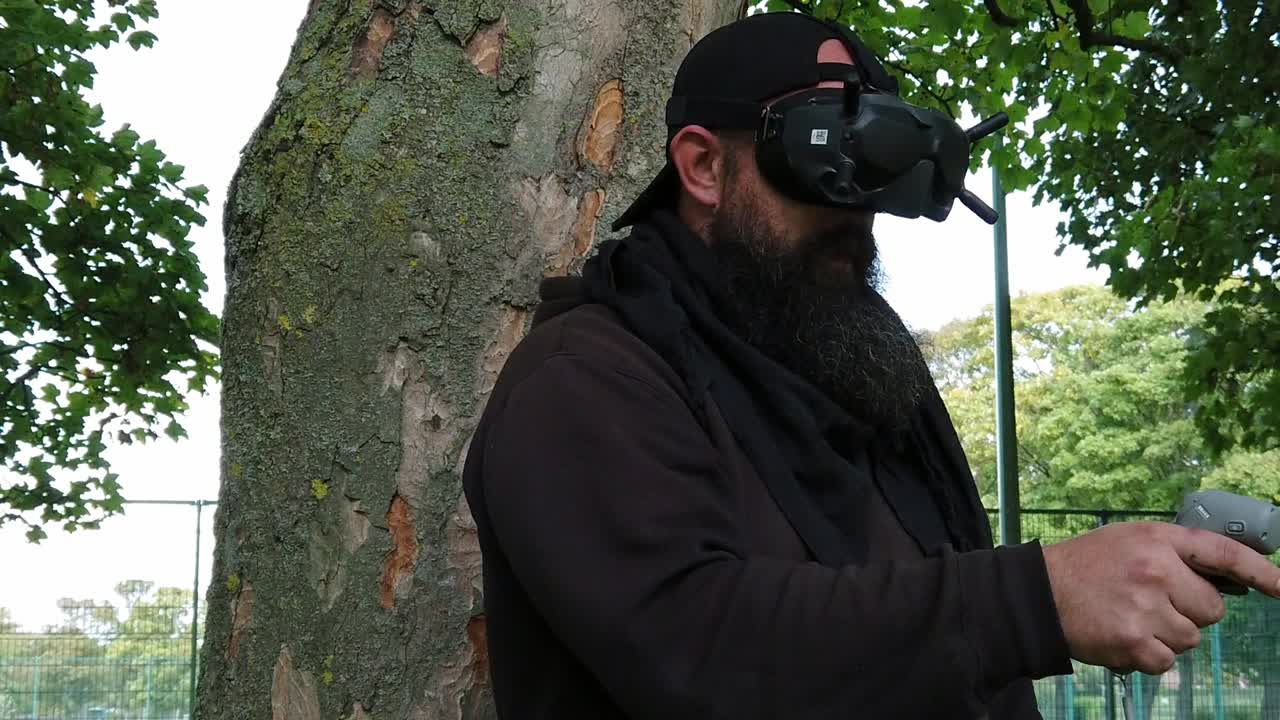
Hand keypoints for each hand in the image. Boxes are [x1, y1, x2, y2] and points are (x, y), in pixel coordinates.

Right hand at [1042, 522, 1279, 674]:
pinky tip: (1122, 636)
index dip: (1261, 572)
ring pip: (1190, 638)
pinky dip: (1148, 656)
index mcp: (1157, 540)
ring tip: (1130, 618)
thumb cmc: (1086, 566)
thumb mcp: (1130, 542)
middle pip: (1211, 609)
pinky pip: (1166, 661)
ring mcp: (1144, 608)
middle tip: (1151, 603)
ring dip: (1166, 635)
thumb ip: (1174, 555)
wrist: (1038, 592)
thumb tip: (1226, 583)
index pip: (1223, 552)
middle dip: (1188, 612)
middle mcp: (1155, 571)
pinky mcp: (1132, 641)